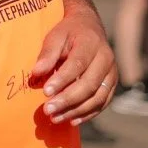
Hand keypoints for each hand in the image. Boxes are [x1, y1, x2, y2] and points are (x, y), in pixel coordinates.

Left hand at [30, 8, 116, 124]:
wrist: (89, 26)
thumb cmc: (68, 32)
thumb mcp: (55, 36)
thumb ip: (47, 53)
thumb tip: (36, 72)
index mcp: (91, 43)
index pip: (77, 65)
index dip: (62, 80)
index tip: (46, 93)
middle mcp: (106, 59)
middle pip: (89, 84)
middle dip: (67, 100)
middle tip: (48, 110)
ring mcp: (111, 73)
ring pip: (98, 97)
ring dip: (76, 111)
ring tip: (56, 118)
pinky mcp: (112, 84)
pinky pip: (103, 102)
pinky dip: (88, 114)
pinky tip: (72, 121)